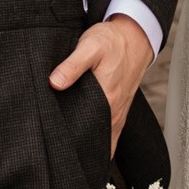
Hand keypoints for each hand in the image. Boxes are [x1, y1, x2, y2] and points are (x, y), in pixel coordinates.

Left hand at [50, 13, 152, 144]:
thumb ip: (72, 66)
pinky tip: (88, 143)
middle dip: (76, 145)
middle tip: (57, 149)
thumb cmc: (111, 41)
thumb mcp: (90, 47)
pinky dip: (100, 141)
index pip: (85, 130)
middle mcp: (114, 111)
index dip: (68, 139)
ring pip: (102, 139)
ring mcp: (118, 112)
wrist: (135, 37)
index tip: (53, 143)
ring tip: (69, 150)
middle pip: (92, 138)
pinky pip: (111, 134)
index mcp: (106, 99)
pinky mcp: (119, 110)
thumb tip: (54, 83)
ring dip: (88, 144)